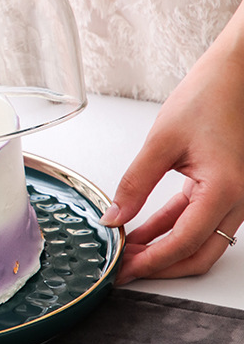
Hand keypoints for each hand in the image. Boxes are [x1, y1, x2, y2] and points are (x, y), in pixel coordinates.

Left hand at [101, 35, 243, 282]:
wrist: (237, 73)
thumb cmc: (209, 96)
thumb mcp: (162, 141)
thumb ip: (135, 183)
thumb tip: (113, 217)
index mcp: (225, 188)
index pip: (184, 242)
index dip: (151, 261)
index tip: (123, 270)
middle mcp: (239, 199)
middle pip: (199, 253)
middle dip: (160, 266)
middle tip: (124, 270)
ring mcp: (236, 196)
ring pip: (201, 241)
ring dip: (165, 249)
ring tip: (127, 252)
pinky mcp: (226, 188)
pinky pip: (199, 219)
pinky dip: (172, 228)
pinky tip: (142, 231)